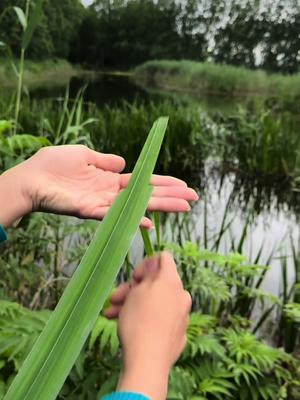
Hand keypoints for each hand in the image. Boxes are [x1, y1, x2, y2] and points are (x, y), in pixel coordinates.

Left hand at [0, 145, 197, 227]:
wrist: (30, 177)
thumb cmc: (53, 164)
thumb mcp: (84, 154)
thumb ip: (105, 160)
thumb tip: (124, 162)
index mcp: (110, 179)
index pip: (143, 182)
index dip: (163, 183)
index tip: (183, 185)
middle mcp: (111, 193)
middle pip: (147, 195)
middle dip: (171, 196)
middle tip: (194, 198)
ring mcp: (103, 203)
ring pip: (138, 205)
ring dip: (161, 207)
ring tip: (184, 206)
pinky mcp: (90, 211)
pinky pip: (116, 216)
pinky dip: (133, 219)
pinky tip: (150, 221)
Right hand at [105, 252, 190, 399]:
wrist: (147, 362)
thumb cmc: (139, 321)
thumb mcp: (138, 290)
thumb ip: (148, 273)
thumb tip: (155, 264)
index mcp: (172, 281)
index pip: (163, 259)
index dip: (146, 264)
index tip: (134, 278)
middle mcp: (181, 297)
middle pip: (156, 284)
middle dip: (133, 289)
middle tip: (115, 298)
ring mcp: (180, 317)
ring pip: (154, 303)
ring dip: (132, 305)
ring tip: (111, 315)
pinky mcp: (176, 335)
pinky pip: (159, 320)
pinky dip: (144, 319)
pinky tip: (126, 327)